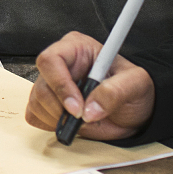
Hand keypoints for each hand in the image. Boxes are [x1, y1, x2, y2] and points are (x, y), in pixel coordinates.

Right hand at [27, 31, 155, 141]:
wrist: (132, 110)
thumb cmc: (133, 89)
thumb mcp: (136, 84)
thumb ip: (115, 92)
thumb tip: (91, 108)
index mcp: (77, 48)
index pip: (52, 59)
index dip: (60, 85)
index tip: (77, 108)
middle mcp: (60, 64)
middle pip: (42, 86)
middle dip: (61, 109)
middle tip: (83, 119)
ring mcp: (50, 84)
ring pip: (37, 102)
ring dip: (58, 119)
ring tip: (84, 119)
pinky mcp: (46, 104)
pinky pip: (36, 116)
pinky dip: (51, 125)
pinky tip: (71, 123)